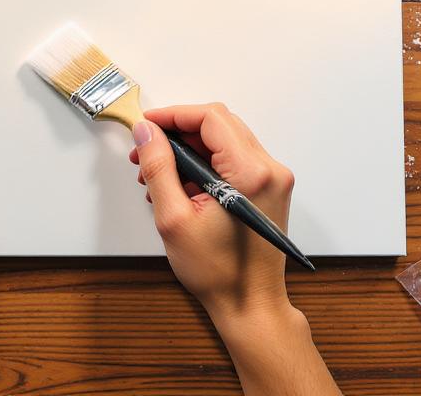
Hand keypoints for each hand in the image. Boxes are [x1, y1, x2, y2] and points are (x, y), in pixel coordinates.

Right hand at [131, 104, 340, 395]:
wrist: (250, 304)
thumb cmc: (220, 272)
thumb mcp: (174, 217)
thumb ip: (158, 167)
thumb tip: (147, 133)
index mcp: (251, 173)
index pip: (210, 118)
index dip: (173, 115)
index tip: (147, 125)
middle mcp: (269, 170)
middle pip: (218, 125)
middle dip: (177, 132)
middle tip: (147, 149)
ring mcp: (273, 179)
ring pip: (224, 141)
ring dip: (189, 150)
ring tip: (158, 174)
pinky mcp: (269, 189)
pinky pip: (233, 160)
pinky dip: (204, 164)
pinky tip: (179, 185)